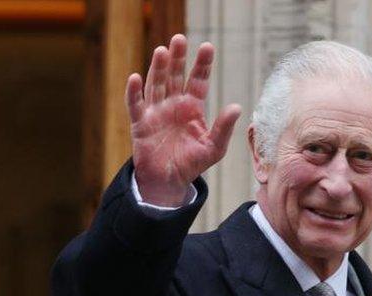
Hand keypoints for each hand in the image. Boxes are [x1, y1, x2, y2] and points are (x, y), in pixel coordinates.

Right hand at [125, 34, 241, 206]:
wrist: (170, 181)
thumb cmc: (193, 163)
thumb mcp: (214, 147)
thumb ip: (224, 128)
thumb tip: (237, 107)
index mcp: (193, 106)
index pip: (198, 80)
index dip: (202, 64)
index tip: (207, 46)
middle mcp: (174, 104)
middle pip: (175, 76)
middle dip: (178, 58)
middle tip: (180, 39)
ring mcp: (156, 111)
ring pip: (156, 84)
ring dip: (158, 68)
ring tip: (162, 51)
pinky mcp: (140, 123)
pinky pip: (136, 105)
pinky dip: (134, 92)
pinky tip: (136, 77)